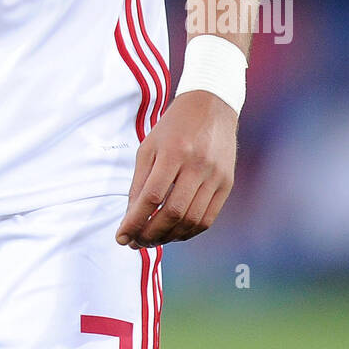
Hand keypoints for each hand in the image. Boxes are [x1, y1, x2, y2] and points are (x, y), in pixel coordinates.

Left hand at [116, 90, 237, 247]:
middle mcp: (197, 164)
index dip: (135, 221)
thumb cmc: (173, 127)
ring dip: (169, 237)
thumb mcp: (149, 146)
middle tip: (136, 242)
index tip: (121, 237)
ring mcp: (215, 175)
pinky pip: (208, 219)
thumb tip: (130, 218)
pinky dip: (188, 232)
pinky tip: (173, 233)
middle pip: (173, 212)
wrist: (211, 106)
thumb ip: (139, 182)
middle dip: (151, 234)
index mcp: (173, 151)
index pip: (152, 196)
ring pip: (192, 220)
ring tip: (152, 239)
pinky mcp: (227, 184)